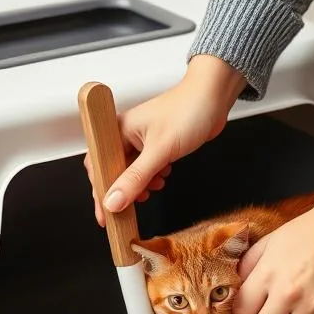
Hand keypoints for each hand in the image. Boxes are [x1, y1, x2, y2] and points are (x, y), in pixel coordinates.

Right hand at [84, 55, 246, 225]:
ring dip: (141, 184)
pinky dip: (153, 176)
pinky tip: (163, 177)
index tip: (104, 215)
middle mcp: (126, 134)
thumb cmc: (188, 111)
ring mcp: (142, 139)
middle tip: (128, 211)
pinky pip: (147, 167)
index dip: (99, 193)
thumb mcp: (160, 151)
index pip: (98, 166)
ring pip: (132, 171)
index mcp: (118, 129)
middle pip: (114, 171)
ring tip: (152, 189)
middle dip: (123, 191)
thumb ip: (136, 178)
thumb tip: (114, 201)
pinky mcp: (157, 144)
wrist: (214, 97)